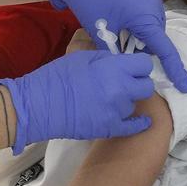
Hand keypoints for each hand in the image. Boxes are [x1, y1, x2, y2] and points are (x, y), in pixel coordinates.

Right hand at [0, 50, 156, 152]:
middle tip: (126, 82)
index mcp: (113, 68)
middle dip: (138, 82)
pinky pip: (135, 126)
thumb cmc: (56, 76)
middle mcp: (120, 89)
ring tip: (111, 99)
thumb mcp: (82, 57)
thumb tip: (121, 62)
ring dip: (128, 100)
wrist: (39, 105)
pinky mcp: (111, 128)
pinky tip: (141, 120)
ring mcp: (117, 111)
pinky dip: (138, 122)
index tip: (132, 67)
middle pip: (146, 86)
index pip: (144, 64)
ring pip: (136, 104)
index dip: (138, 65)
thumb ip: (107, 58)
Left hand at [42, 0, 186, 92]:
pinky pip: (149, 3)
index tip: (185, 86)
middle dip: (146, 43)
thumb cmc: (89, 4)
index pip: (164, 48)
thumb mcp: (103, 34)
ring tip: (123, 26)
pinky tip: (124, 12)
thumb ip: (120, 53)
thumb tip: (131, 64)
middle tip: (128, 47)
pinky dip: (141, 13)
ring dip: (144, 27)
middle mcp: (153, 0)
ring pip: (154, 18)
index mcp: (144, 16)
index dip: (174, 69)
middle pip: (157, 32)